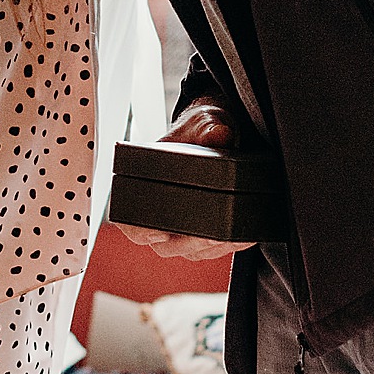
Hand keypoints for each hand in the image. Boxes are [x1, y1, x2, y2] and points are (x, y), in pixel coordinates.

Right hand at [124, 98, 242, 258]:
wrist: (217, 134)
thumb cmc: (200, 128)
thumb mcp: (204, 121)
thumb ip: (209, 127)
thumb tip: (219, 134)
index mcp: (145, 183)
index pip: (130, 218)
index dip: (139, 230)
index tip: (158, 233)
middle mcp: (160, 211)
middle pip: (165, 245)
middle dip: (190, 242)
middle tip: (210, 234)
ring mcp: (182, 226)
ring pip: (192, 251)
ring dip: (213, 247)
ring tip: (233, 235)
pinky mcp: (204, 232)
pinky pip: (211, 250)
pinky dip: (228, 245)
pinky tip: (243, 236)